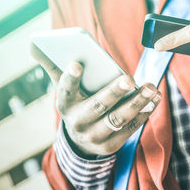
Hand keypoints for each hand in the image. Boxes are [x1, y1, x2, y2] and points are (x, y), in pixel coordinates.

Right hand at [30, 44, 160, 155]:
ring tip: (152, 87)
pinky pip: (130, 128)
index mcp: (65, 104)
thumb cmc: (78, 103)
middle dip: (114, 92)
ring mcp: (94, 136)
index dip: (70, 78)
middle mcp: (77, 122)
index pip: (65, 91)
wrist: (81, 140)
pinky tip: (154, 100)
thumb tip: (34, 44)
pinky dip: (144, 113)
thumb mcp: (66, 89)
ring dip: (137, 103)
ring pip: (118, 119)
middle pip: (98, 106)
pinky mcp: (110, 146)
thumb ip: (55, 67)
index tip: (77, 63)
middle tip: (130, 79)